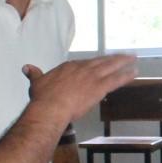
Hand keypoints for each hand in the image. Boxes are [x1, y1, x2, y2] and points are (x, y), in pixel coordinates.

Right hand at [23, 55, 137, 123]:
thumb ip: (35, 74)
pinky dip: (126, 75)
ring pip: (111, 67)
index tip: (102, 60)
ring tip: (133, 59)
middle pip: (101, 61)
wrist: (51, 107)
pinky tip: (134, 72)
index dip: (95, 62)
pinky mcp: (99, 87)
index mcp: (69, 67)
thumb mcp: (37, 82)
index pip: (85, 62)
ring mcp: (92, 77)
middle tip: (125, 55)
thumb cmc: (43, 97)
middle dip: (113, 58)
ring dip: (123, 62)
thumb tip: (27, 67)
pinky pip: (116, 80)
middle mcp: (82, 68)